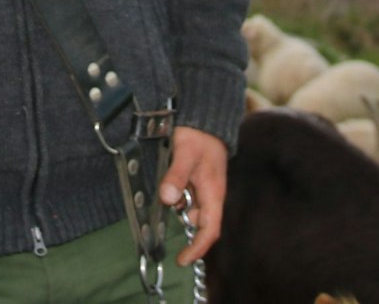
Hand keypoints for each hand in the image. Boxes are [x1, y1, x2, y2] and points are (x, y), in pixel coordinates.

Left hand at [160, 126, 226, 264]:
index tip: (183, 260)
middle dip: (189, 237)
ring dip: (181, 215)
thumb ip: (176, 175)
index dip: (197, 248)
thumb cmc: (198, 135)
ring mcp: (207, 188)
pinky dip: (179, 202)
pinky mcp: (200, 182)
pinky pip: (190, 199)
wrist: (206, 117)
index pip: (209, 229)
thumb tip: (168, 199)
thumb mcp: (184, 153)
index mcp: (213, 192)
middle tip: (171, 246)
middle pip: (203, 225)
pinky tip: (168, 192)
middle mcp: (212, 194)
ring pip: (194, 212)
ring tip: (165, 205)